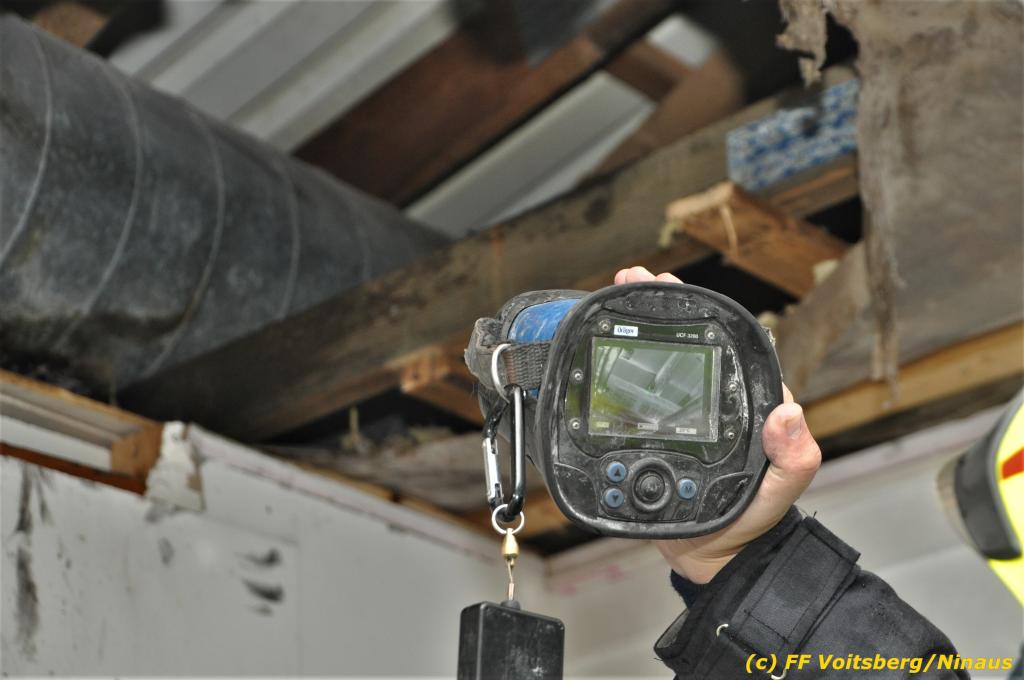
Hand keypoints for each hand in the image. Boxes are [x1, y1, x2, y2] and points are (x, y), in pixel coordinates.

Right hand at [613, 266, 821, 583]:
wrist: (713, 554)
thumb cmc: (754, 518)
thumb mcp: (781, 489)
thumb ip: (793, 456)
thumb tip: (789, 412)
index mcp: (744, 400)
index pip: (723, 342)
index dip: (696, 308)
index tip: (669, 285)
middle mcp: (710, 400)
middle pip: (683, 343)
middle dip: (656, 306)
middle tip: (631, 280)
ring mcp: (677, 415)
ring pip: (654, 365)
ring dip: (632, 331)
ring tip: (611, 301)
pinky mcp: (650, 434)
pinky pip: (631, 400)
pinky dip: (613, 375)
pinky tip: (596, 357)